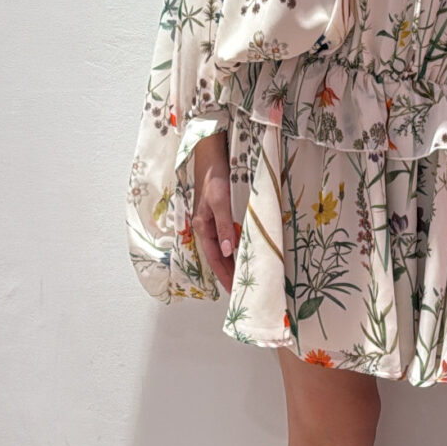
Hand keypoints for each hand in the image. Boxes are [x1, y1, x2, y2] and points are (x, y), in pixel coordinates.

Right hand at [192, 130, 236, 293]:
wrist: (211, 154)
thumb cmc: (214, 176)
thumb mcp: (220, 201)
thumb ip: (224, 226)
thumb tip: (229, 251)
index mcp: (203, 227)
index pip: (216, 258)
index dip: (224, 276)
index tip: (233, 291)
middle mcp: (206, 226)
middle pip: (218, 256)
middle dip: (228, 273)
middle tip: (241, 290)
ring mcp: (212, 219)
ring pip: (223, 247)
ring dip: (232, 261)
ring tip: (243, 276)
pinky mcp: (219, 212)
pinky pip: (227, 235)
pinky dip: (234, 246)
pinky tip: (242, 250)